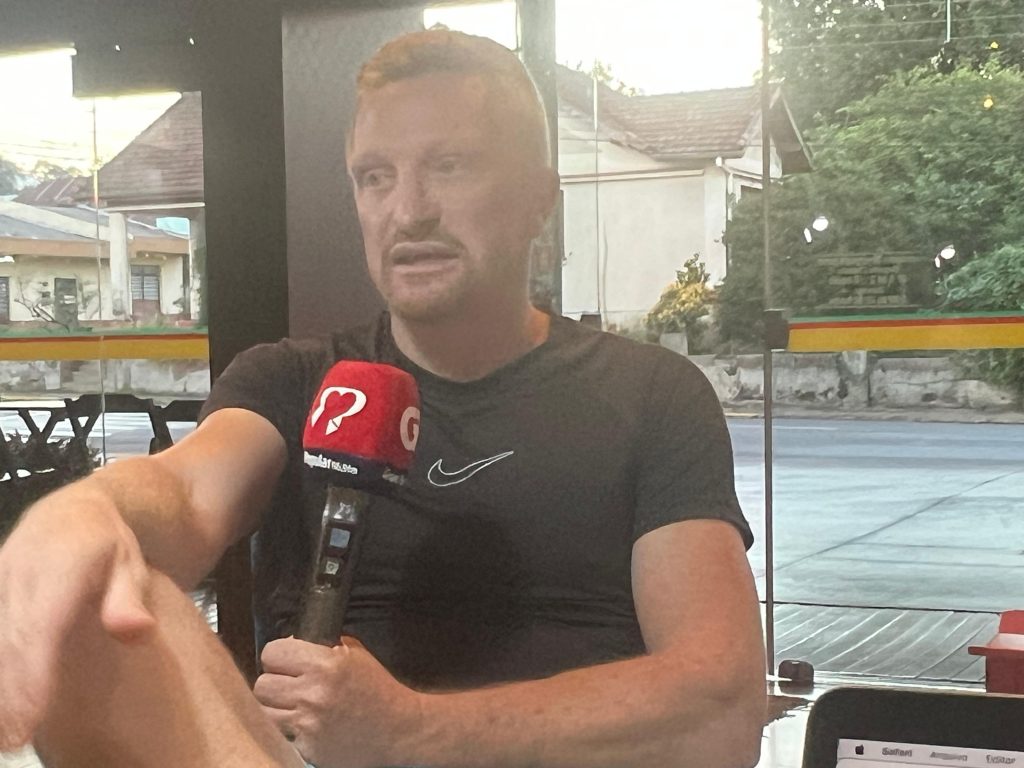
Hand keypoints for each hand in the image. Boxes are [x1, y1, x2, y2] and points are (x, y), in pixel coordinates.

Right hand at [0, 489, 153, 750]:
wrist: (75, 512)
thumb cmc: (109, 548)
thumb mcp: (130, 565)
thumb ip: (128, 599)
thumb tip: (136, 631)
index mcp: (60, 563)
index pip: (42, 625)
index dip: (33, 673)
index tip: (30, 716)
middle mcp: (20, 571)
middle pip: (9, 639)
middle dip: (8, 691)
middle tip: (12, 738)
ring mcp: (0, 580)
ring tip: (3, 733)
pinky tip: (3, 702)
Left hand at [255, 636, 423, 767]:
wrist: (399, 729)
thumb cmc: (378, 688)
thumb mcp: (356, 656)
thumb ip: (324, 646)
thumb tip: (292, 642)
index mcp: (325, 665)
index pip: (272, 654)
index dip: (278, 656)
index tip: (285, 661)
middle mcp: (312, 694)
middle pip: (262, 685)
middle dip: (274, 682)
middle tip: (289, 685)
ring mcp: (308, 724)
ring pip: (264, 712)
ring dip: (277, 707)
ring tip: (293, 706)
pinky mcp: (307, 748)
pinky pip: (281, 734)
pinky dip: (289, 729)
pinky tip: (306, 724)